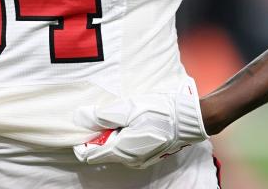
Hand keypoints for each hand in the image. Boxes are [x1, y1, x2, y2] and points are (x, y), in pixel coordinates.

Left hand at [73, 76, 207, 168]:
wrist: (187, 120)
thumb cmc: (158, 112)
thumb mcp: (127, 108)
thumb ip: (102, 115)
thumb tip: (80, 118)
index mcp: (121, 150)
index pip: (90, 155)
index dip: (82, 143)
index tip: (83, 127)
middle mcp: (129, 160)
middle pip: (102, 153)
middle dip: (97, 138)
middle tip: (104, 118)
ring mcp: (140, 160)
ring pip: (115, 152)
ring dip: (111, 138)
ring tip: (119, 120)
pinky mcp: (148, 157)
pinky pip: (126, 152)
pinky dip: (122, 140)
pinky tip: (130, 126)